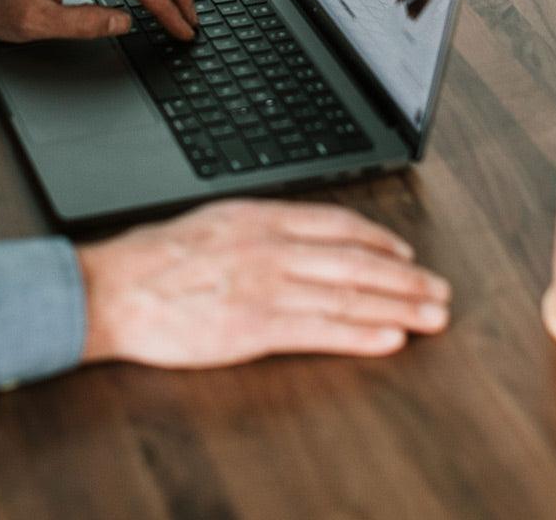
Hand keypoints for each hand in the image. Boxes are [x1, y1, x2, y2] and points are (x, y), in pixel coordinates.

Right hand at [78, 198, 450, 367]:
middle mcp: (270, 246)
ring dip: (398, 306)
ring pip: (347, 293)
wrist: (115, 288)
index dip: (380, 239)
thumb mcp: (213, 222)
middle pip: (355, 260)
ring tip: (431, 316)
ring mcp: (265, 285)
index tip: (406, 253)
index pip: (337, 224)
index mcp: (260, 217)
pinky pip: (320, 330)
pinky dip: (360, 334)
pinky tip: (389, 339)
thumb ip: (259, 228)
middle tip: (439, 290)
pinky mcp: (254, 326)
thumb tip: (302, 238)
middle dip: (405, 278)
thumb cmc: (157, 258)